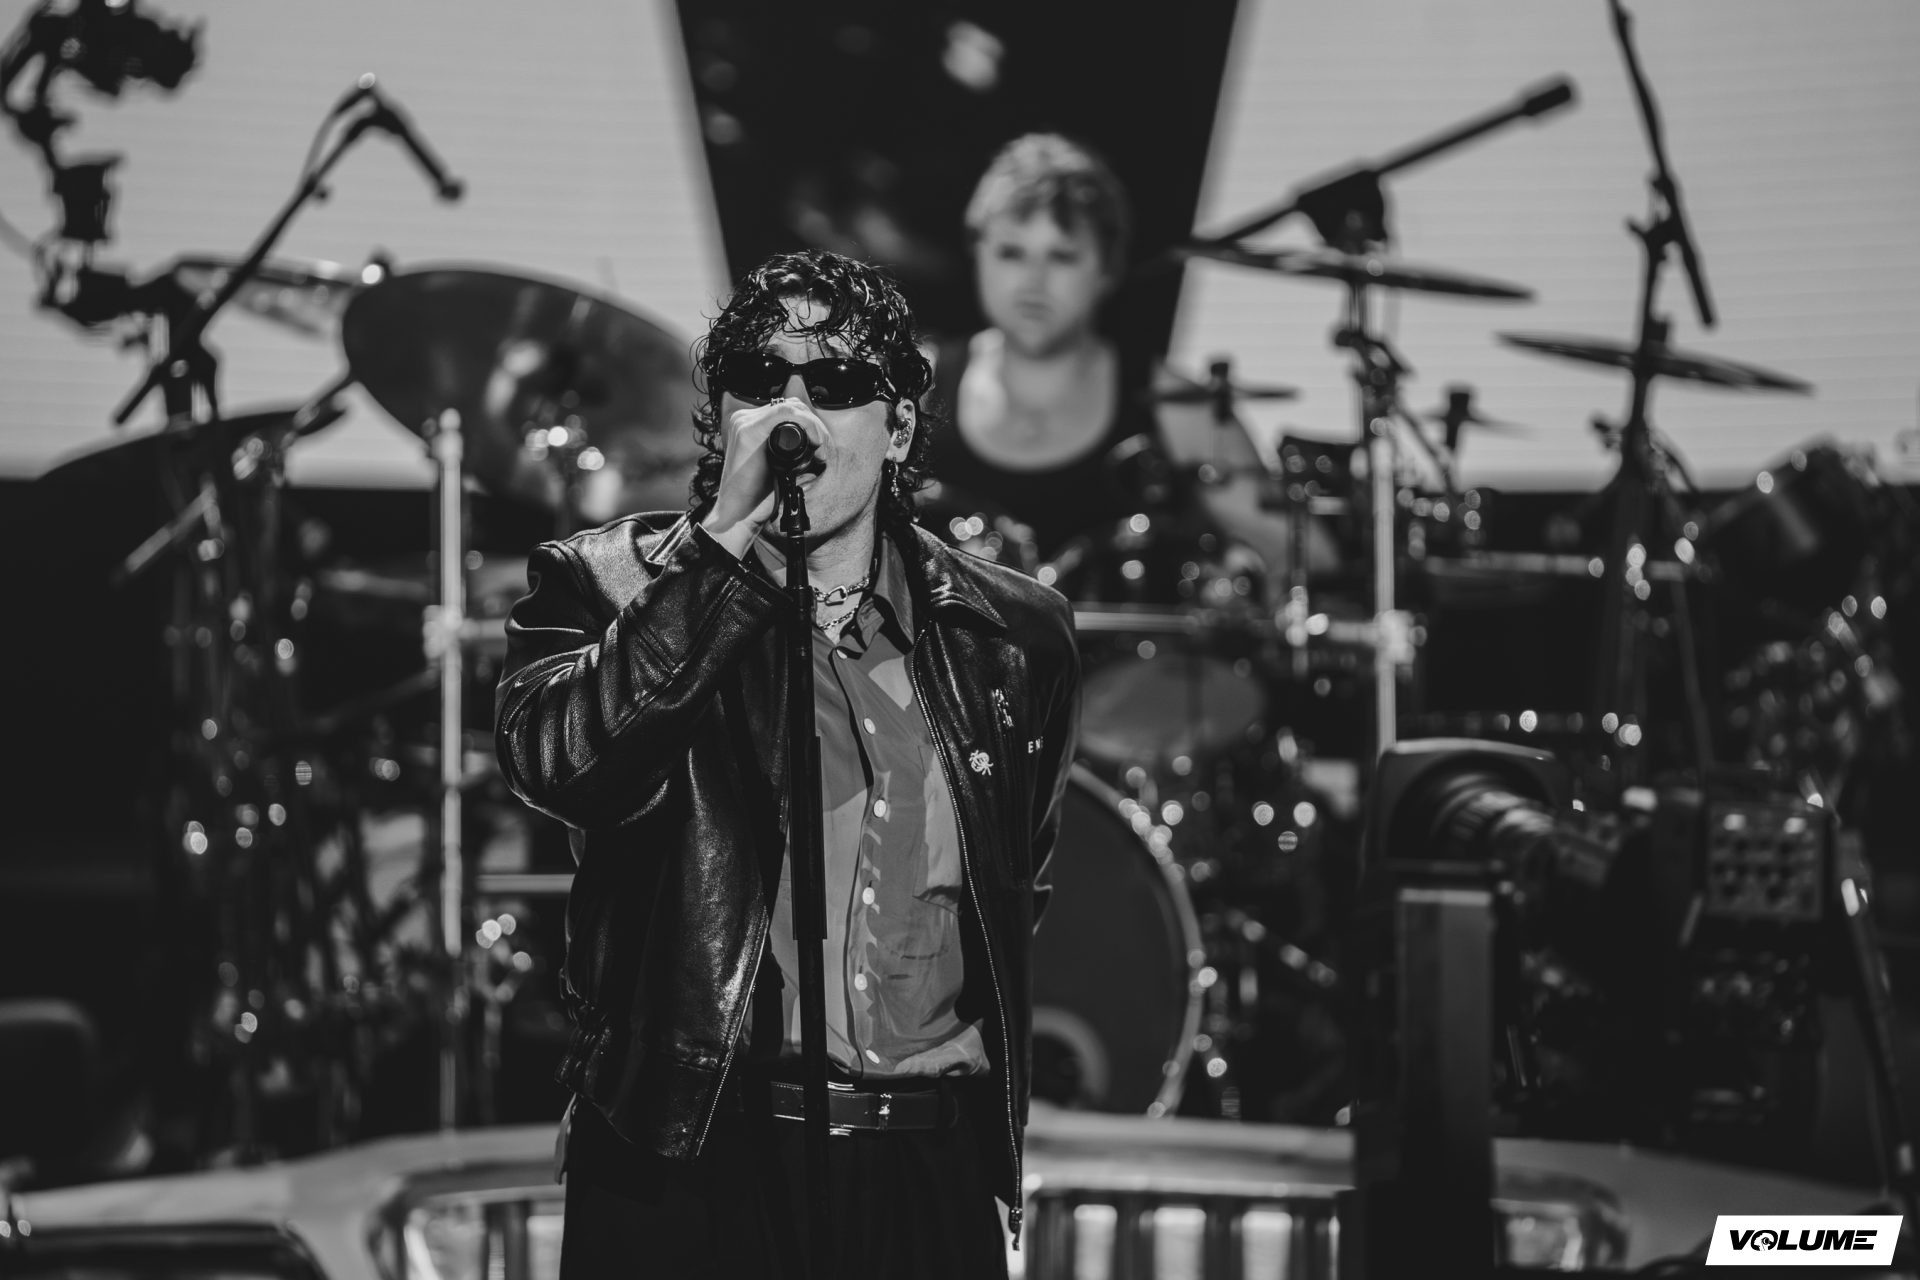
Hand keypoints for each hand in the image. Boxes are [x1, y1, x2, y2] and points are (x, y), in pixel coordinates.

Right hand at [699, 398, 826, 557]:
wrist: (740, 513)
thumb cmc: (757, 495)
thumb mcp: (776, 466)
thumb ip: (788, 453)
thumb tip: (814, 446)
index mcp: (749, 425)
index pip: (787, 411)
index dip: (810, 424)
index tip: (822, 446)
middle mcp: (744, 419)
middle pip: (791, 407)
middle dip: (815, 425)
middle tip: (824, 450)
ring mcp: (744, 422)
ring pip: (792, 408)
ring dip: (814, 426)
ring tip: (821, 451)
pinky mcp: (749, 430)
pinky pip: (785, 414)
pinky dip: (807, 425)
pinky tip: (815, 443)